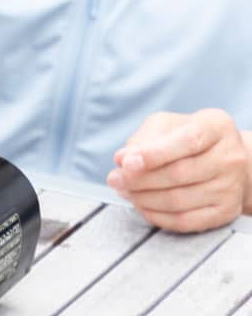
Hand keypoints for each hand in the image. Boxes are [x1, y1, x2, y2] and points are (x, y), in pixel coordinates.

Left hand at [107, 109, 251, 231]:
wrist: (225, 162)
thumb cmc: (187, 138)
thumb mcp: (166, 126)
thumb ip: (143, 139)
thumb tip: (122, 159)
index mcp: (216, 127)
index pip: (186, 142)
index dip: (154, 155)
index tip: (126, 163)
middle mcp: (230, 157)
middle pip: (180, 174)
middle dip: (140, 180)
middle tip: (114, 179)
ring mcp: (231, 187)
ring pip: (179, 201)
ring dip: (144, 199)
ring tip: (124, 191)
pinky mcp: (225, 212)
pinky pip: (186, 221)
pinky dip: (157, 216)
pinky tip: (141, 205)